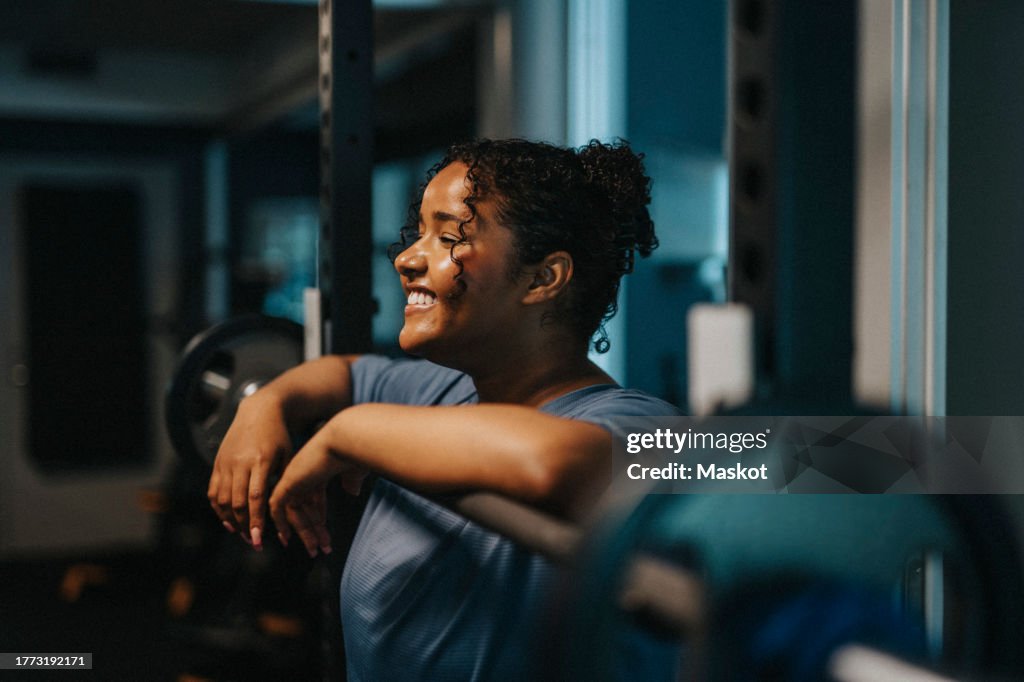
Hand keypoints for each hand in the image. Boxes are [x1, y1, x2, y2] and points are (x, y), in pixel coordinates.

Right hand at [208, 392, 291, 549]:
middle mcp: (239, 462)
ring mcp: (225, 463)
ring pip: (221, 499)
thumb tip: (284, 511)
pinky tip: (227, 520)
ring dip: (230, 520)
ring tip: (242, 533)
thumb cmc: (279, 436)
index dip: (256, 520)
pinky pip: (213, 491)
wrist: (259, 411)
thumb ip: (284, 481)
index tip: (258, 539)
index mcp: (260, 460)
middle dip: (244, 526)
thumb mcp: (288, 456)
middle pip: (236, 502)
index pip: (255, 497)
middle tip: (252, 542)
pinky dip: (218, 509)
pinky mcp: (217, 463)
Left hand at [269, 432, 367, 556]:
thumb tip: (353, 491)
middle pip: (304, 507)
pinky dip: (280, 523)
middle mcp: (304, 472)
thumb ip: (351, 480)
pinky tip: (287, 539)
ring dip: (304, 533)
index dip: (318, 515)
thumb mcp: (354, 469)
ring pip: (293, 511)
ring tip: (315, 550)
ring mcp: (294, 477)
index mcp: (319, 468)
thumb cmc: (355, 451)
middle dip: (312, 530)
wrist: (345, 440)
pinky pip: (278, 508)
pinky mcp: (287, 483)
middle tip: (318, 549)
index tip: (323, 532)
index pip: (315, 497)